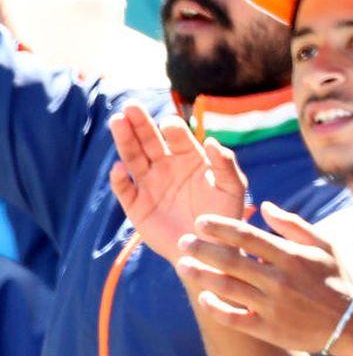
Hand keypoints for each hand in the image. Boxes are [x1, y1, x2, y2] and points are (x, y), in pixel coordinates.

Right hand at [109, 102, 246, 262]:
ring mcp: (150, 184)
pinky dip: (119, 179)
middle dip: (140, 123)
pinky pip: (124, 189)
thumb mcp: (232, 188)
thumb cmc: (225, 215)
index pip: (177, 136)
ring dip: (124, 140)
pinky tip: (119, 169)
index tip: (170, 125)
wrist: (211, 249)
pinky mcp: (137, 206)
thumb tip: (212, 142)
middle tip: (130, 106)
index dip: (173, 128)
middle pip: (150, 140)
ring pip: (133, 157)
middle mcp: (167, 166)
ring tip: (117, 122)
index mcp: (190, 157)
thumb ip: (226, 165)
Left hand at [176, 201, 352, 352]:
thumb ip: (292, 224)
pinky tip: (204, 297)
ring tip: (183, 267)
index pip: (247, 236)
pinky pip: (234, 319)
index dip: (220, 227)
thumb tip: (265, 206)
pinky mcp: (268, 330)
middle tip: (183, 242)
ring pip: (228, 288)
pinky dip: (217, 308)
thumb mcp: (323, 245)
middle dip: (202, 250)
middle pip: (231, 261)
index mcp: (290, 256)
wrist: (351, 322)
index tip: (200, 222)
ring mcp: (272, 306)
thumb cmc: (336, 278)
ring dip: (202, 276)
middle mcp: (279, 280)